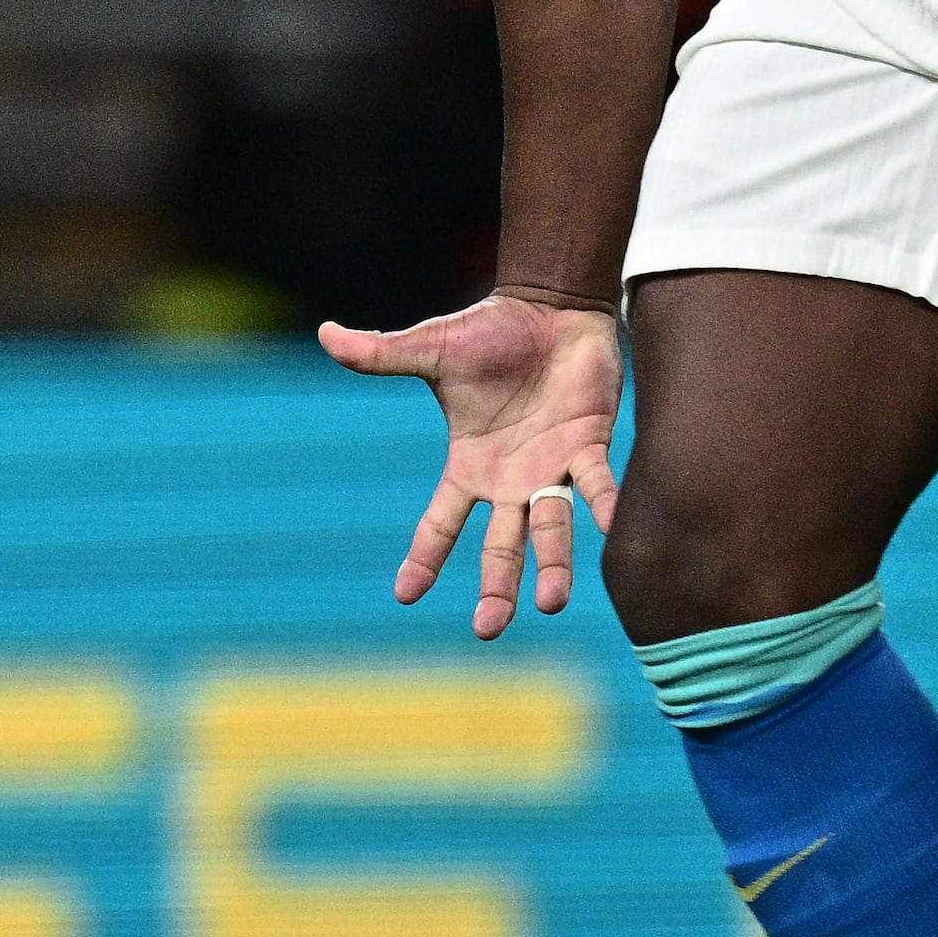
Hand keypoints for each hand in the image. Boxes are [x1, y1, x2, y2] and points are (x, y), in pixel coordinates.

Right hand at [318, 292, 625, 638]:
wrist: (549, 308)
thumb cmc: (491, 331)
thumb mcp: (432, 348)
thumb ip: (383, 354)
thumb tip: (324, 332)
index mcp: (471, 466)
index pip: (441, 523)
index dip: (423, 557)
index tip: (405, 593)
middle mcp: (512, 480)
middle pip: (501, 545)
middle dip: (496, 587)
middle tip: (488, 628)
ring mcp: (552, 466)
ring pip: (551, 527)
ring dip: (552, 564)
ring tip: (551, 603)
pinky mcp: (589, 443)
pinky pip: (598, 481)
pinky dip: (605, 503)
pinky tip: (613, 528)